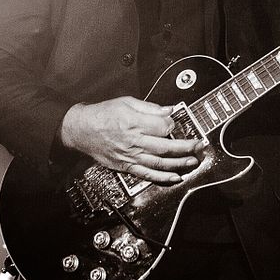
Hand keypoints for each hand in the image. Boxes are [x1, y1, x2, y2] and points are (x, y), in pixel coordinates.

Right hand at [59, 97, 204, 184]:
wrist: (82, 130)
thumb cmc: (103, 114)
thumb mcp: (126, 102)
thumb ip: (149, 107)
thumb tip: (169, 110)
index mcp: (134, 122)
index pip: (163, 126)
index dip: (174, 125)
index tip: (178, 123)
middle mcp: (134, 141)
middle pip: (166, 146)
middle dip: (186, 147)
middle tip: (198, 146)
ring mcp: (131, 156)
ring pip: (160, 162)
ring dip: (179, 163)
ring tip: (193, 162)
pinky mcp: (127, 166)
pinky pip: (147, 174)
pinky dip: (163, 177)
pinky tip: (175, 177)